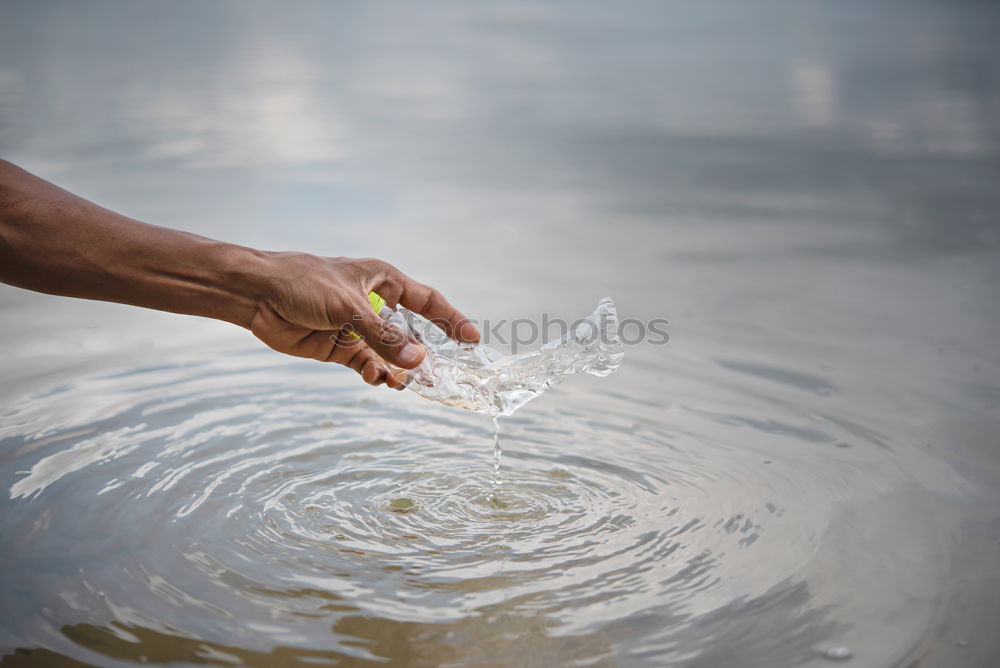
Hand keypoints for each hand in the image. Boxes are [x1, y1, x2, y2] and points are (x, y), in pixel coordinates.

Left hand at [249, 254, 479, 387]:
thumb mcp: (348, 307)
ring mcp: (357, 328)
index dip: (450, 320)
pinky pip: (367, 364)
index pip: (427, 301)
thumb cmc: (302, 283)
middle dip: (423, 356)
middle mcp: (375, 304)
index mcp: (383, 280)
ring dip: (399, 370)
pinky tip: (378, 380)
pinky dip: (375, 374)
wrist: (256, 295)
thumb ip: (384, 337)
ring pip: (390, 354)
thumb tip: (418, 363)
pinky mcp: (339, 347)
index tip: (471, 340)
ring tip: (405, 384)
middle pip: (410, 334)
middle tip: (438, 378)